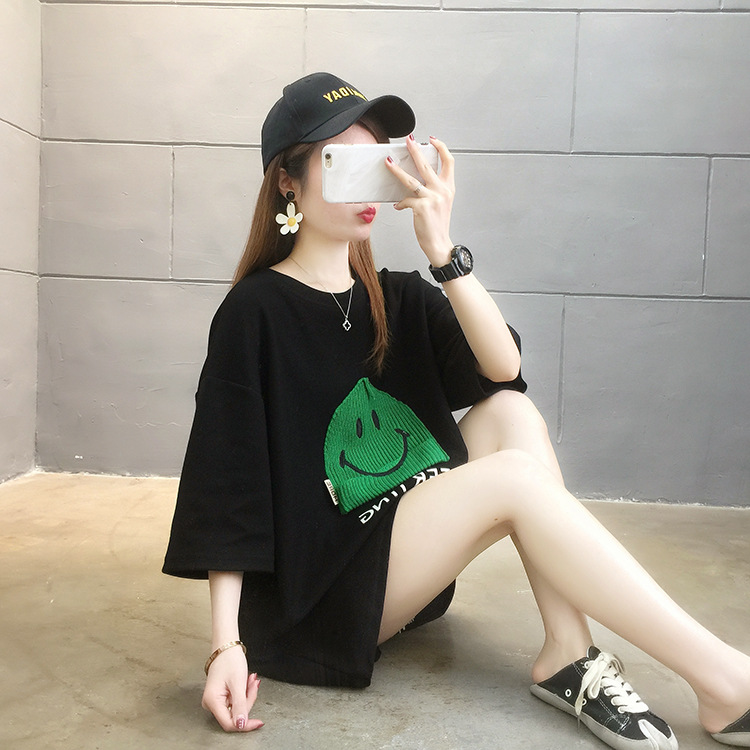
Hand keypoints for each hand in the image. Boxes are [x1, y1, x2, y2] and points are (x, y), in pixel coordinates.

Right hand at [201, 645, 263, 731]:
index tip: (258, 722)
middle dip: (248, 700)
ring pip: (237, 707)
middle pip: (235, 715)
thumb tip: (241, 725)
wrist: (226, 647)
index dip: (245, 724)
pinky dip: (244, 692)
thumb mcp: (238, 683)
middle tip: (253, 684)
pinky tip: (247, 681)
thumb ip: (240, 705)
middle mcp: (211, 703)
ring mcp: (216, 700)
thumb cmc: (230, 660)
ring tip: (250, 679)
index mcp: (212, 701)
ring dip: (247, 695)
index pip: (229, 723)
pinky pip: (236, 701)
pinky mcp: (221, 697)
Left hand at [386, 135, 455, 266]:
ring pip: (411, 180)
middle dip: (415, 150)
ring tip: (389, 161)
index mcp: (448, 188)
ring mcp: (432, 199)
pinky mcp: (421, 208)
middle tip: (408, 140)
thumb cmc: (438, 225)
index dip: (441, 147)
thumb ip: (433, 190)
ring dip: (397, 170)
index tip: (432, 140)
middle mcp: (442, 191)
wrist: (439, 243)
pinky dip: (400, 203)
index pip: (449, 161)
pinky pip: (406, 200)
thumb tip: (415, 180)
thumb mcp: (441, 203)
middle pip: (427, 165)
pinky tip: (398, 205)